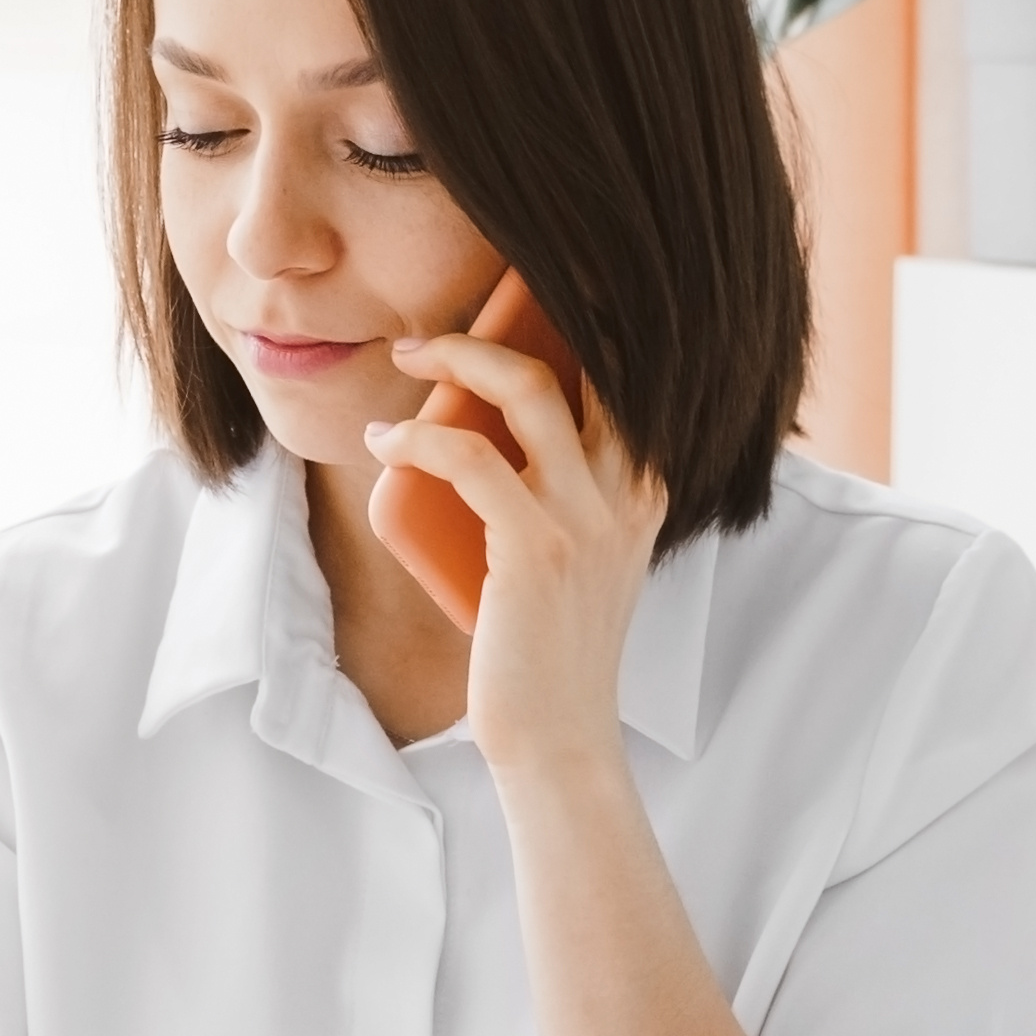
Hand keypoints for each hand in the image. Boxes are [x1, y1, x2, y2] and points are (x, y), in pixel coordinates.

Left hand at [369, 327, 666, 788]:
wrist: (560, 738)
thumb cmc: (551, 648)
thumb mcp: (580, 556)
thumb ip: (566, 495)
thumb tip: (487, 427)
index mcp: (648, 485)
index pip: (626, 368)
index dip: (579, 314)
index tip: (511, 297)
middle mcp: (631, 490)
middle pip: (586, 355)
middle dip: (504, 323)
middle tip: (430, 338)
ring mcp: (588, 517)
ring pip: (527, 389)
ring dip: (455, 359)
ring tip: (406, 362)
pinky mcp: (537, 549)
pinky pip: (469, 460)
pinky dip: (418, 440)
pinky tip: (387, 443)